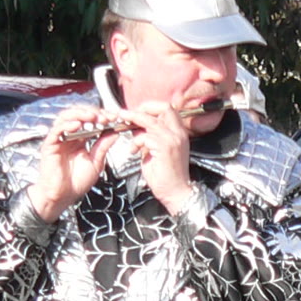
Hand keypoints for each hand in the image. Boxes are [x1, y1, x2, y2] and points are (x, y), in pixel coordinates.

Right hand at [31, 106, 117, 222]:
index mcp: (81, 139)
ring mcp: (59, 139)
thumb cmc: (77, 182)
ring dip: (80, 114)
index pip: (90, 121)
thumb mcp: (96, 162)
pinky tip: (77, 125)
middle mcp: (69, 136)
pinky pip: (57, 130)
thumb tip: (115, 132)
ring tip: (92, 117)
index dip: (101, 116)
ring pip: (66, 117)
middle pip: (78, 114)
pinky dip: (67, 125)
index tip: (113, 117)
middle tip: (104, 117)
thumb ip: (103, 146)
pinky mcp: (50, 144)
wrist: (63, 196)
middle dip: (92, 113)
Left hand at [129, 101, 195, 215]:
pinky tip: (133, 150)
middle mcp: (178, 133)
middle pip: (163, 107)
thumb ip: (148, 137)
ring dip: (133, 121)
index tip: (136, 112)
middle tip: (128, 114)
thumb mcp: (155, 151)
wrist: (175, 193)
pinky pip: (145, 136)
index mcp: (178, 133)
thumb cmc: (166, 176)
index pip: (167, 109)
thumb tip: (135, 126)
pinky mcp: (165, 147)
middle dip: (143, 108)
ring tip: (122, 124)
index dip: (150, 107)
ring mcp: (173, 139)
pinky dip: (135, 141)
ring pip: (150, 120)